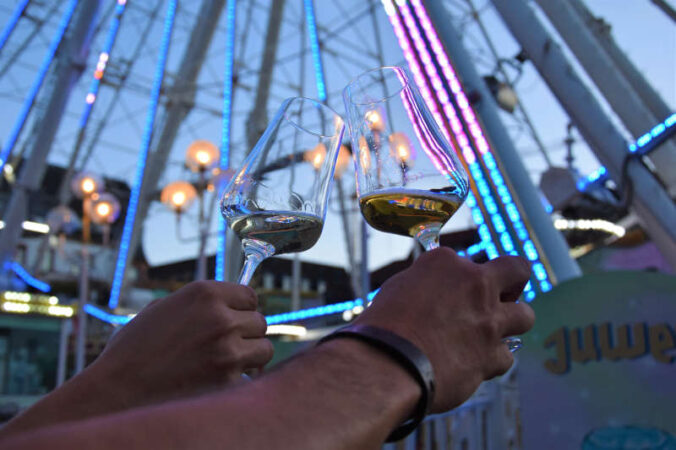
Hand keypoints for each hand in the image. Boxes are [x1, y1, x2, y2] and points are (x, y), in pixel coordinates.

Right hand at [88, 281, 272, 406]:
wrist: (115, 389)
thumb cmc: (133, 350)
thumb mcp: (163, 309)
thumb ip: (198, 305)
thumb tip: (229, 303)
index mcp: (204, 294)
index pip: (250, 296)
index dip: (244, 309)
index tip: (236, 319)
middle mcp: (220, 318)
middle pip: (260, 323)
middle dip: (246, 334)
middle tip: (226, 346)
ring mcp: (227, 350)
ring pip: (264, 350)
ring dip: (250, 358)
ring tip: (227, 364)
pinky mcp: (229, 381)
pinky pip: (251, 378)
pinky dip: (240, 382)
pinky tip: (219, 383)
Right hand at [354, 248, 533, 412]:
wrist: (388, 363)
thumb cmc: (382, 327)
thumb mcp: (396, 290)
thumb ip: (423, 285)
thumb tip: (429, 293)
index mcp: (445, 263)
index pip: (463, 261)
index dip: (457, 278)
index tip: (448, 290)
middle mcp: (474, 284)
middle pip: (517, 269)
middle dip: (514, 281)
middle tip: (502, 295)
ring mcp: (488, 320)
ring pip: (525, 315)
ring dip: (511, 323)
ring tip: (491, 333)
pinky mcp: (493, 354)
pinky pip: (506, 356)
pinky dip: (491, 361)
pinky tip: (474, 364)